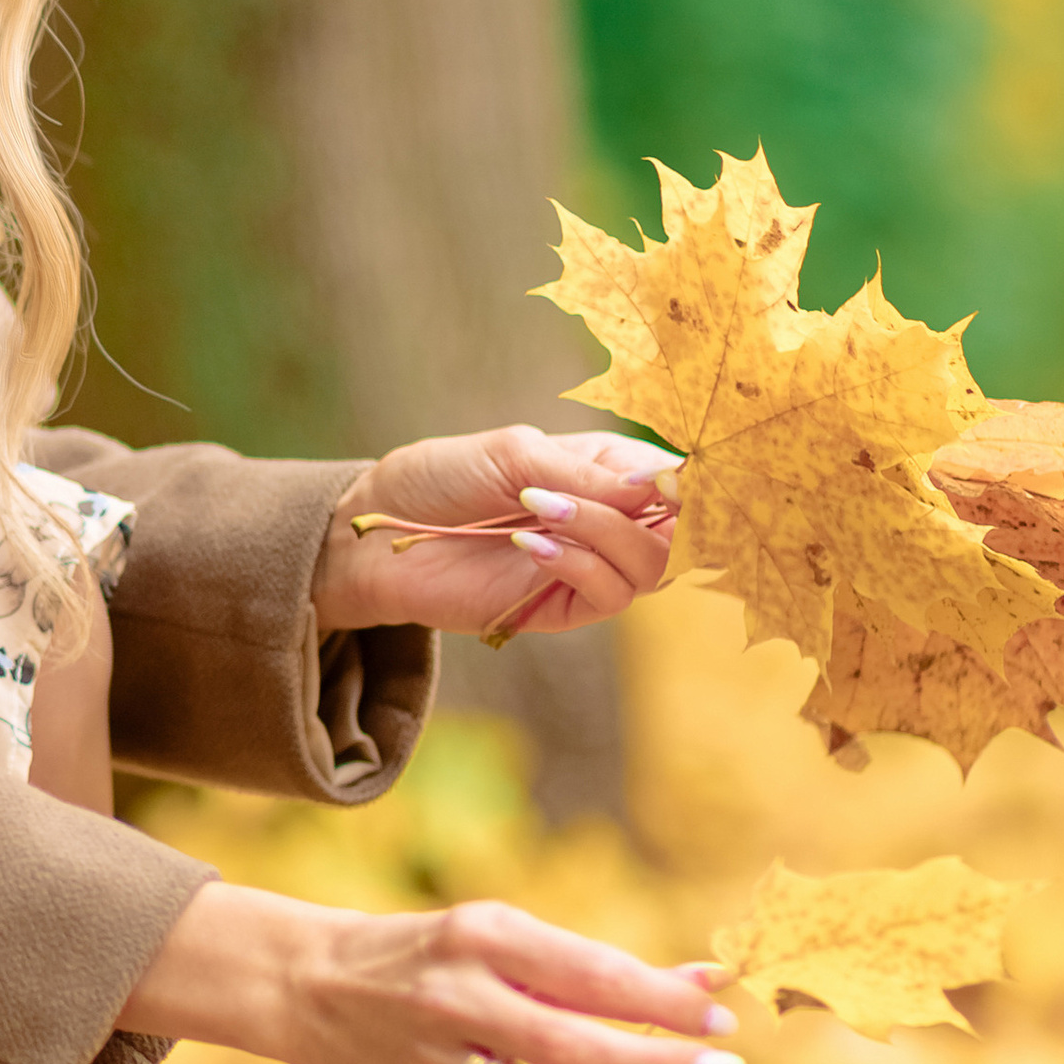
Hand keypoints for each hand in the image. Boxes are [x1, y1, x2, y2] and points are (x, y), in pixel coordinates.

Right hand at [121, 882, 741, 1063]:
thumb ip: (596, 965)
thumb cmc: (438, 954)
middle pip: (570, 1046)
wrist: (315, 985)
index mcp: (478, 937)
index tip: (720, 1014)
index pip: (589, 974)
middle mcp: (452, 1000)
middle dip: (656, 1062)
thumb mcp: (505, 935)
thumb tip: (704, 980)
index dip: (663, 1000)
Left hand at [315, 423, 678, 637]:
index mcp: (605, 471)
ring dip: (607, 534)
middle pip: (679, 533)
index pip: (675, 481)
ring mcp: (585, 568)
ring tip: (542, 511)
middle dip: (656, 513)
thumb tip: (658, 489)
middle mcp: (606, 522)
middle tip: (608, 496)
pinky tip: (530, 542)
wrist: (375, 532)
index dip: (687, 482)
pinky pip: (606, 597)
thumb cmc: (441, 478)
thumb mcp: (514, 455)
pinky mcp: (558, 608)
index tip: (668, 477)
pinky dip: (580, 567)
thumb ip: (586, 475)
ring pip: (651, 568)